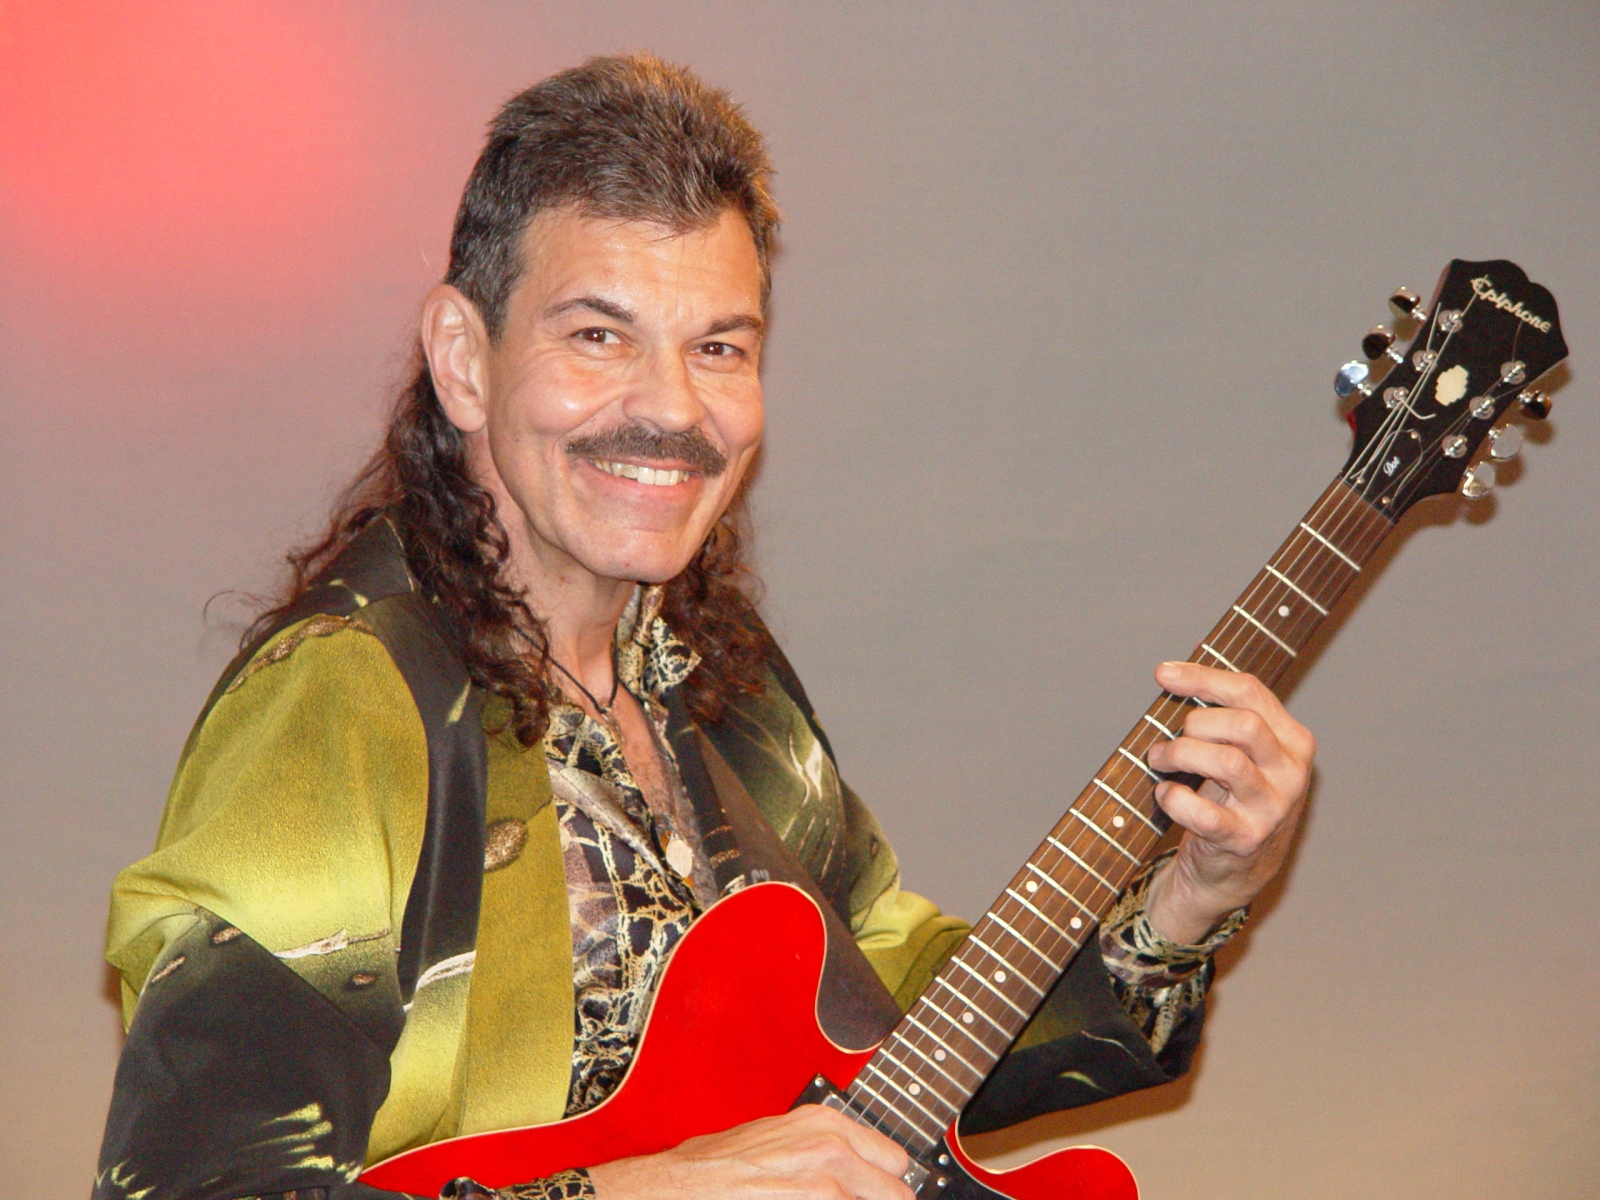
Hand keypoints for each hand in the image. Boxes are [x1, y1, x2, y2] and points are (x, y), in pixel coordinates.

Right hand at [588, 1104, 913, 1199]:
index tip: (874, 1196)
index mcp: (826, 1122)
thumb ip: (823, 1151)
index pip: (895, 1160)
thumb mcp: (779, 1140)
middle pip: (899, 1193)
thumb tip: (853, 1168)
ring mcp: (826, 1183)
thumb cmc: (717, 1167)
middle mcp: (833, 1147)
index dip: (884, 1186)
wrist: (681, 1189)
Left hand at [1142, 660, 1315, 944]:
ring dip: (1179, 755)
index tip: (1163, 674)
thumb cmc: (1232, 797)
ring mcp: (1272, 809)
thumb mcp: (1241, 751)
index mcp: (1293, 741)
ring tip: (1159, 761)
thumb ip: (1220, 712)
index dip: (1203, 678)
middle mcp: (1291, 773)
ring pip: (1226, 762)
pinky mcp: (1245, 839)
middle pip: (1243, 724)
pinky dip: (1174, 799)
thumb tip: (1172, 671)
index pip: (1250, 691)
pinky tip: (1165, 795)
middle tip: (1169, 739)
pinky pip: (1203, 812)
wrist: (1236, 869)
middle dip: (1195, 723)